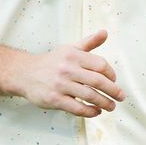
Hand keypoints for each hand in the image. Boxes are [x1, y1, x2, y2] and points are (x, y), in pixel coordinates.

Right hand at [10, 30, 125, 116]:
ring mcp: (60, 85)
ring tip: (111, 106)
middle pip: (98, 81)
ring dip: (104, 103)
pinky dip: (90, 111)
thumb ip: (89, 42)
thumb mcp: (70, 49)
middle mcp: (67, 69)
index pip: (100, 64)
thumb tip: (105, 32)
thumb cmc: (52, 62)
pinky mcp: (54, 99)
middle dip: (113, 90)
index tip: (114, 81)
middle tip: (121, 97)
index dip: (111, 74)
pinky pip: (77, 108)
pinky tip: (96, 111)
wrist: (24, 73)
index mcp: (73, 55)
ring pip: (89, 96)